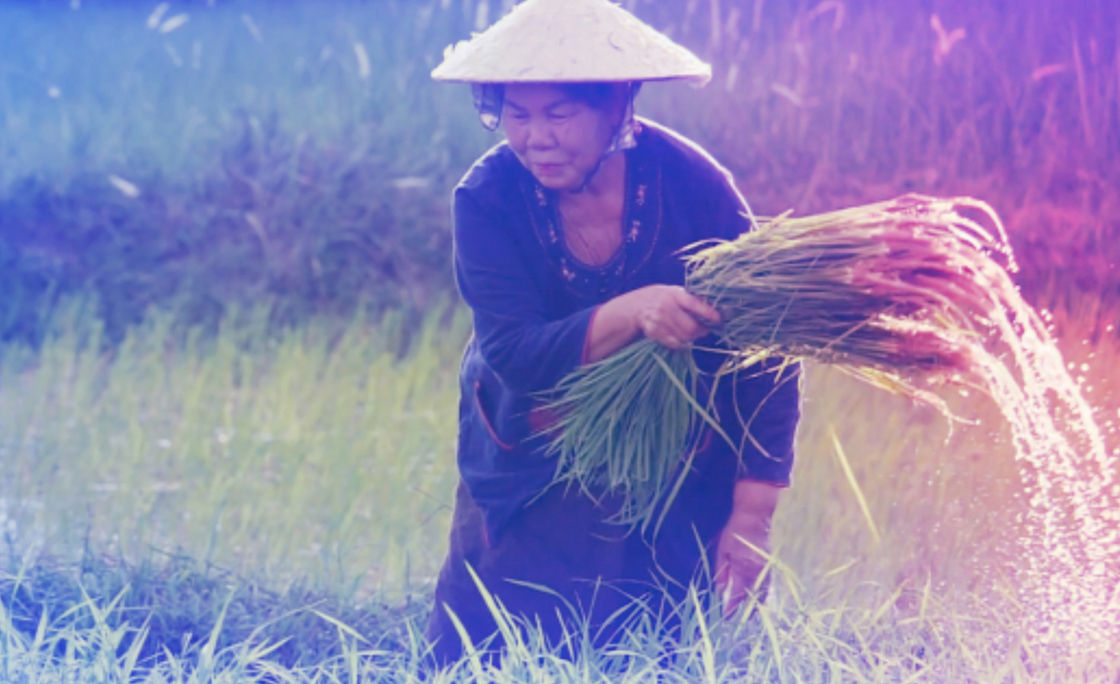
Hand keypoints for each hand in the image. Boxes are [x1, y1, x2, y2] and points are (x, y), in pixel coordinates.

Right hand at [624, 285, 720, 349]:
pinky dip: (680, 344)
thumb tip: (713, 312)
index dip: (709, 313)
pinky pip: (673, 343)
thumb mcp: (673, 292)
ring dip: (691, 338)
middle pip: (691, 327)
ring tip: (691, 334)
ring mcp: (659, 320)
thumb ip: (689, 300)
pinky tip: (680, 339)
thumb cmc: (660, 299)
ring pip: (684, 337)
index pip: (696, 304)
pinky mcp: (654, 332)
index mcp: (675, 293)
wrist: (634, 307)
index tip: (719, 320)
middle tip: (704, 330)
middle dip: (701, 331)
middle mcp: (666, 306)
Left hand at [714, 480, 780, 616]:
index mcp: (744, 567)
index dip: (733, 607)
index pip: (738, 593)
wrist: (757, 514)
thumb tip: (720, 590)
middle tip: (740, 622)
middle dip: (747, 611)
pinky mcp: (774, 564)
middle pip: (753, 597)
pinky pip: (770, 584)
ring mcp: (768, 568)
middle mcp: (758, 571)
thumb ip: (722, 570)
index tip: (727, 618)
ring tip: (751, 616)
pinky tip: (760, 600)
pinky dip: (764, 594)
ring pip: (764, 593)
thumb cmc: (736, 530)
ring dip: (757, 605)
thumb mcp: (723, 548)